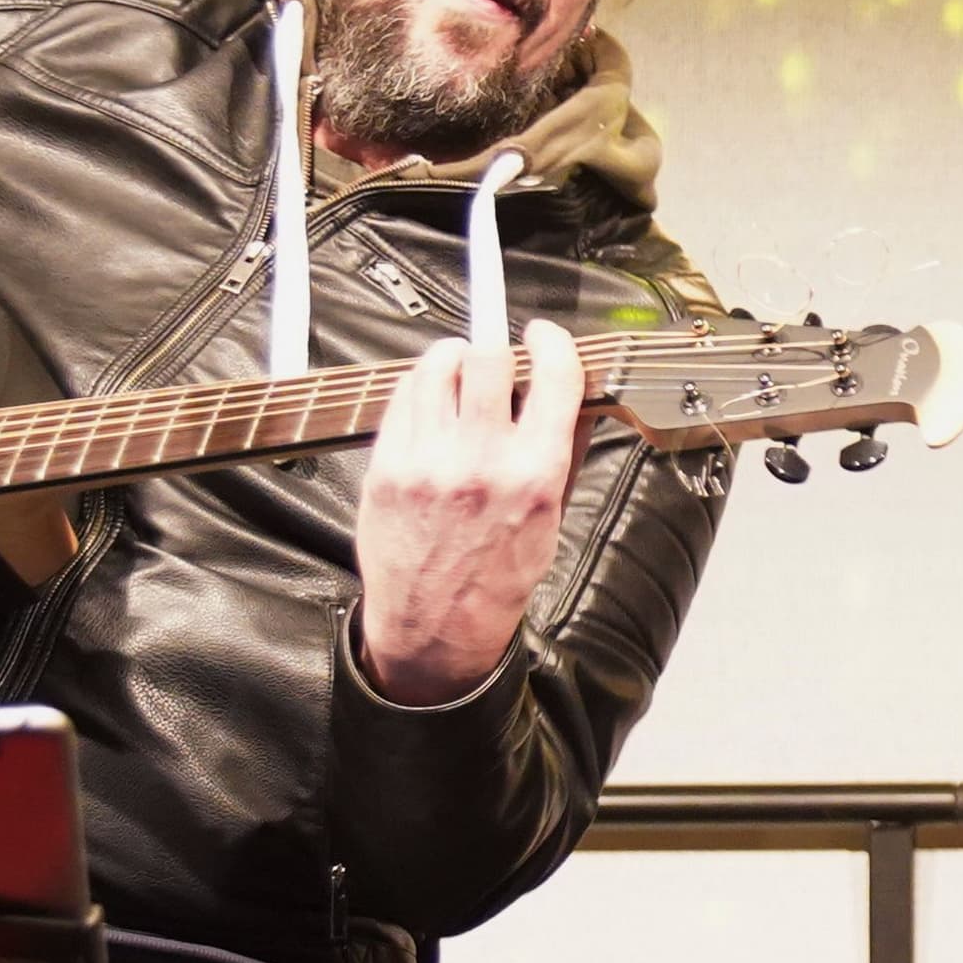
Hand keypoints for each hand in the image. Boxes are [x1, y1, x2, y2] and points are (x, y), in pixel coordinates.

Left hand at [355, 317, 585, 705]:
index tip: (545, 336)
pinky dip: (421, 388)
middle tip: (499, 360)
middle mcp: (480, 461)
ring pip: (438, 365)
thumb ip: (564, 449)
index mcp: (534, 474)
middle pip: (488, 355)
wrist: (434, 625)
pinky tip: (431, 403)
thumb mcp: (551, 518)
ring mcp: (427, 461)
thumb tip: (575, 395)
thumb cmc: (495, 578)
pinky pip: (403, 396)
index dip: (553, 342)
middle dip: (498, 349)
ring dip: (455, 358)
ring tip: (460, 374)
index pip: (554, 375)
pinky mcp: (386, 465)